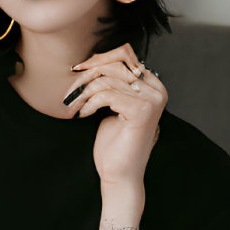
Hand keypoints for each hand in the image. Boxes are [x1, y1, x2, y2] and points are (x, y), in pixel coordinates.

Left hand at [62, 43, 167, 186]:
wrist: (119, 174)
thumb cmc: (114, 143)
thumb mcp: (112, 105)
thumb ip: (112, 83)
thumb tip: (95, 58)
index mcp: (153, 85)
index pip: (125, 55)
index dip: (98, 59)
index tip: (77, 70)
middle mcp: (157, 90)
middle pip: (116, 63)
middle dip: (88, 74)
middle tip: (72, 90)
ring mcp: (152, 100)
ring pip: (108, 79)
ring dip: (85, 92)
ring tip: (76, 105)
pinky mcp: (142, 111)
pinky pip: (107, 94)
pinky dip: (90, 103)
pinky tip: (83, 114)